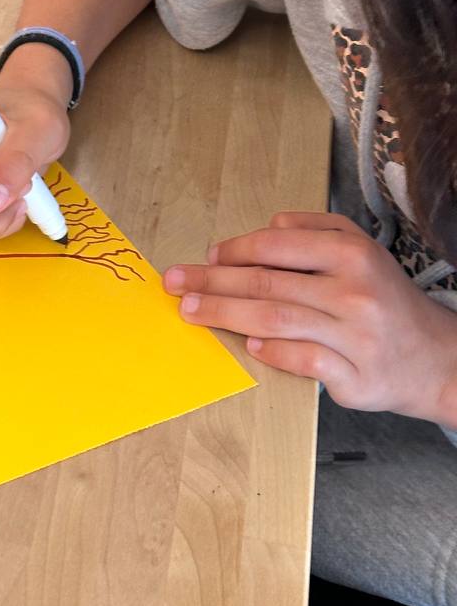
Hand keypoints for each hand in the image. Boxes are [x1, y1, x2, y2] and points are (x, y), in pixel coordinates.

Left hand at [163, 211, 456, 420]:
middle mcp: (353, 293)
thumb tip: (266, 227)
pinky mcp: (355, 378)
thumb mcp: (359, 247)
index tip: (206, 256)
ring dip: (226, 314)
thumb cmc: (383, 296)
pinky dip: (272, 352)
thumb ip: (314, 228)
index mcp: (351, 254)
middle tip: (175, 283)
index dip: (234, 250)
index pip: (276, 245)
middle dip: (212, 282)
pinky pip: (303, 361)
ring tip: (192, 310)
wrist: (435, 357)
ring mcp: (355, 337)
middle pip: (266, 284)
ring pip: (276, 320)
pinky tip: (249, 345)